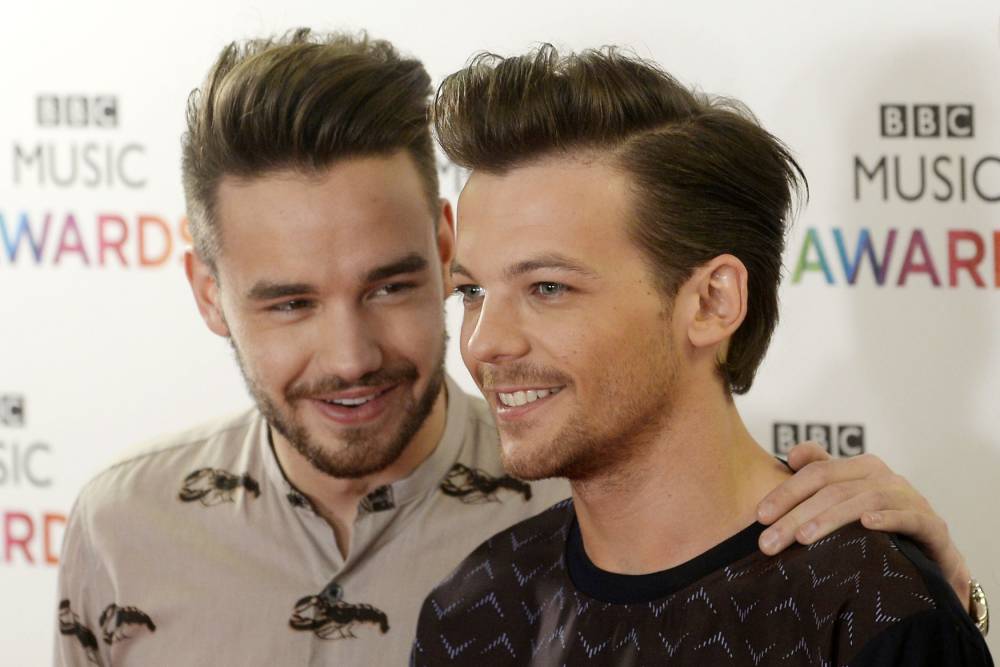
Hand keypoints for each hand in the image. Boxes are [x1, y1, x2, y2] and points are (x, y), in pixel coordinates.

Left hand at [756, 442, 970, 607]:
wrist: (933, 555)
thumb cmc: (881, 524)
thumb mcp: (848, 499)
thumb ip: (820, 473)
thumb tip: (793, 454)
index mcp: (860, 468)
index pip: (815, 474)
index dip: (785, 492)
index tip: (758, 517)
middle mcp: (884, 477)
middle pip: (832, 490)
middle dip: (795, 515)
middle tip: (767, 543)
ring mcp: (910, 498)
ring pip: (864, 501)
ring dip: (830, 519)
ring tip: (802, 538)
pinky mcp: (932, 525)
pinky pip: (909, 517)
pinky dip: (888, 518)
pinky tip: (866, 526)